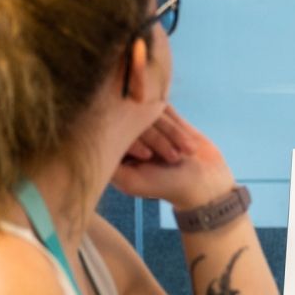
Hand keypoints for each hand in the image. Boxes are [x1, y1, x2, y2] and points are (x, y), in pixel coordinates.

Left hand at [113, 106, 237, 210]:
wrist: (204, 182)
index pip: (113, 132)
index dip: (132, 140)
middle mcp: (130, 136)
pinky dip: (175, 125)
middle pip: (133, 121)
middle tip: (172, 158)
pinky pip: (165, 107)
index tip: (149, 157)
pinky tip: (184, 139)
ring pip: (151, 114)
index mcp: (116, 152)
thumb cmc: (165, 186)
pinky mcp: (167, 117)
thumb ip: (107, 161)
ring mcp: (148, 125)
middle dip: (157, 139)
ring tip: (182, 155)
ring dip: (171, 135)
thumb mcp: (131, 181)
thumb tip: (90, 138)